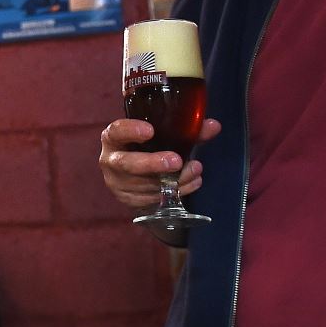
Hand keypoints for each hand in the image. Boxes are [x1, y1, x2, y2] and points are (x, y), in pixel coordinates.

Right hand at [99, 117, 221, 211]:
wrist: (136, 173)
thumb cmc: (149, 147)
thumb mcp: (162, 135)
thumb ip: (187, 130)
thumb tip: (214, 125)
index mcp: (114, 138)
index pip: (116, 132)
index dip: (131, 131)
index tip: (150, 131)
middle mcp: (111, 161)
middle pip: (127, 164)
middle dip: (152, 163)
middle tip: (176, 161)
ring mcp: (118, 183)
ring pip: (144, 185)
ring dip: (173, 180)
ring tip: (195, 171)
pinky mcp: (129, 200)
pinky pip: (152, 199)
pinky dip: (175, 192)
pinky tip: (191, 183)